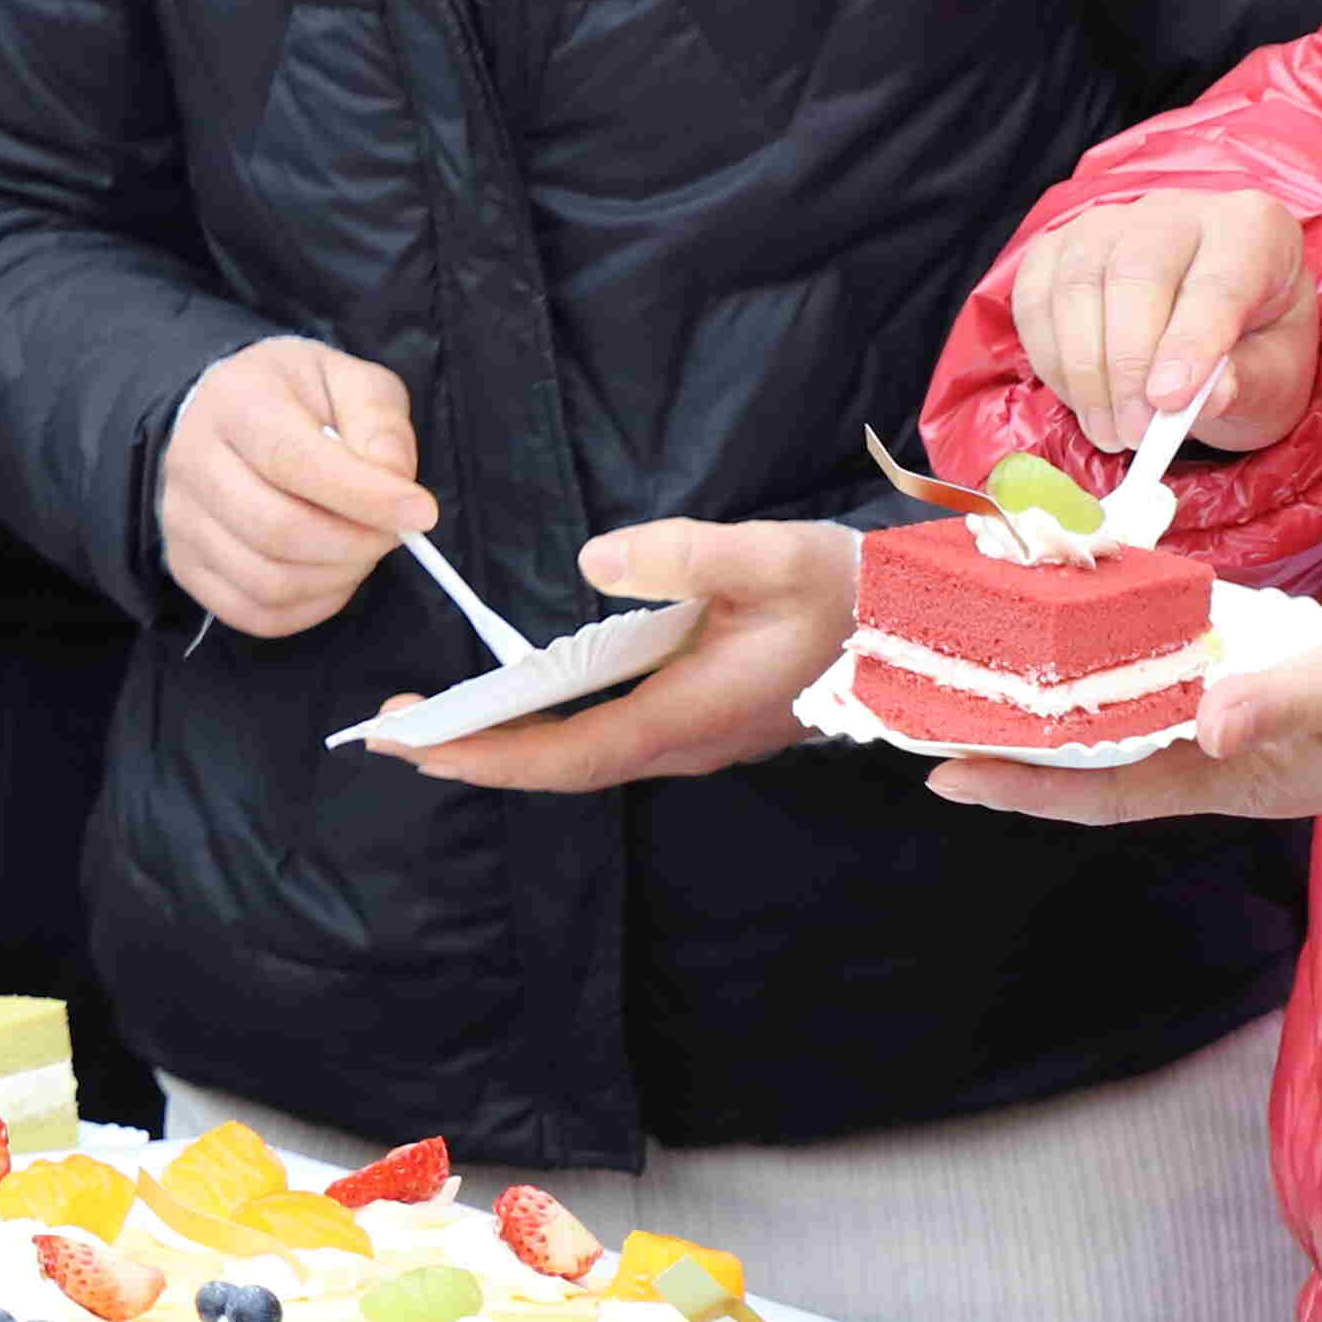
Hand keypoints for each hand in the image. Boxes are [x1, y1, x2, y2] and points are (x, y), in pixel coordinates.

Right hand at [159, 336, 434, 637]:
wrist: (230, 415)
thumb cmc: (300, 399)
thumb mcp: (352, 381)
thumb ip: (380, 422)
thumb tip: (394, 480)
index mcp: (234, 400)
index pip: (291, 460)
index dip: (363, 495)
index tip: (421, 511)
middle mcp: (191, 460)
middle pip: (276, 529)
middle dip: (356, 544)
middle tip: (395, 534)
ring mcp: (180, 518)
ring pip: (267, 580)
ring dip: (336, 577)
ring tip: (361, 549)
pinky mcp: (186, 563)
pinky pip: (253, 612)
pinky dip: (309, 606)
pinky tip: (331, 574)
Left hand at [392, 519, 855, 795]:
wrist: (934, 628)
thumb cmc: (854, 592)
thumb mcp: (773, 557)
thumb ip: (686, 555)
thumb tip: (598, 559)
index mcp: (690, 716)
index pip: (564, 755)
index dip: (483, 754)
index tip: (410, 743)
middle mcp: (687, 743)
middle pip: (560, 766)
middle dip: (472, 753)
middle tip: (387, 733)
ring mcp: (699, 738)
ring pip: (584, 755)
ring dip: (506, 743)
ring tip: (431, 721)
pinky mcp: (707, 720)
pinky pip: (610, 736)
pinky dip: (549, 728)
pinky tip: (517, 704)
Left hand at [935, 596, 1321, 825]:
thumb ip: (1290, 703)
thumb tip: (1212, 726)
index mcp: (1233, 778)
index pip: (1106, 795)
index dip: (1026, 789)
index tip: (946, 776)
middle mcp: (1215, 758)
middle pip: (1092, 758)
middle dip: (1012, 739)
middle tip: (927, 706)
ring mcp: (1227, 726)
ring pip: (1119, 719)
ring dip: (1053, 697)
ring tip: (973, 663)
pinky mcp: (1242, 689)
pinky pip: (1156, 683)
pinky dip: (1108, 660)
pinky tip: (1071, 627)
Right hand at [1009, 189, 1321, 459]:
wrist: (1206, 327)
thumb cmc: (1252, 347)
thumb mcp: (1275, 374)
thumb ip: (1248, 383)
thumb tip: (1201, 399)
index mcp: (1251, 228)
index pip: (1217, 281)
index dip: (1190, 343)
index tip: (1170, 403)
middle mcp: (1174, 211)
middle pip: (1135, 274)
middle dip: (1127, 365)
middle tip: (1134, 433)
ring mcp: (1104, 223)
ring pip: (1076, 287)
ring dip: (1084, 372)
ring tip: (1109, 431)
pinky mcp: (1053, 248)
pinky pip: (1034, 301)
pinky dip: (1051, 360)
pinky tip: (1081, 399)